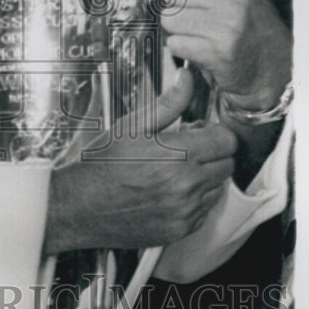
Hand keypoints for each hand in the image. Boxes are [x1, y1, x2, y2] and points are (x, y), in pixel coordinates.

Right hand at [44, 67, 237, 251]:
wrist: (80, 205)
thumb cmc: (102, 163)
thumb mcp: (131, 125)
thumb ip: (168, 103)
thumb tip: (187, 78)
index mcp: (178, 155)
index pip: (227, 140)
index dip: (214, 132)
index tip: (197, 132)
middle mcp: (187, 186)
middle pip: (228, 164)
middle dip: (212, 154)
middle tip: (184, 150)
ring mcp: (186, 211)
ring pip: (218, 188)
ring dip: (205, 178)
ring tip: (172, 172)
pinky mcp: (181, 230)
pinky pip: (204, 211)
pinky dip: (194, 201)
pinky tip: (167, 191)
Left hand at [154, 0, 291, 111]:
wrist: (268, 62)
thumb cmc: (243, 14)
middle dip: (176, 3)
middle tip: (196, 12)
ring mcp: (229, 23)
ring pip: (169, 18)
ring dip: (176, 27)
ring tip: (197, 29)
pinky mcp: (219, 51)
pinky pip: (175, 43)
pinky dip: (181, 47)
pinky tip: (199, 46)